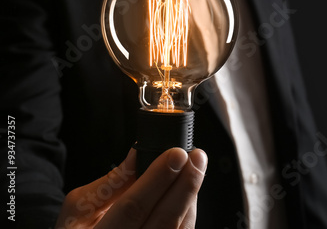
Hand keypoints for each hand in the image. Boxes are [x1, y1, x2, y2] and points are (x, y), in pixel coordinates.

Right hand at [55, 147, 207, 228]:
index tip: (176, 153)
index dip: (157, 179)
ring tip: (196, 167)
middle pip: (164, 220)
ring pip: (179, 228)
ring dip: (190, 196)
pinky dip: (188, 211)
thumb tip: (139, 153)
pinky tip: (188, 190)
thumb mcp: (80, 208)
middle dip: (185, 185)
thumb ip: (111, 183)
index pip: (133, 207)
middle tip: (197, 156)